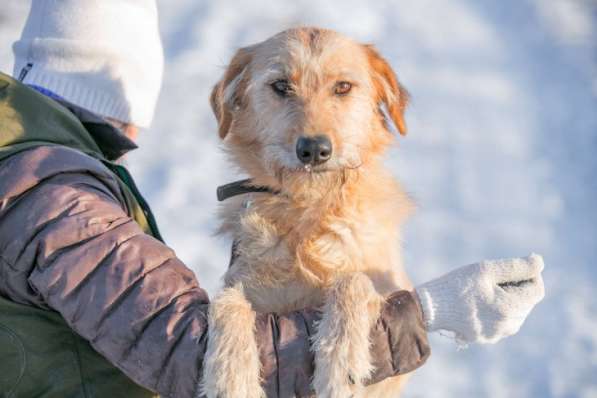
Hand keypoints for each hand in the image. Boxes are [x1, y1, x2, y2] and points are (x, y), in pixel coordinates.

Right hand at [415, 254, 544, 343]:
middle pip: (528, 301)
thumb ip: (516, 266)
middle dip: (516, 287)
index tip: (508, 268)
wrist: (430, 308)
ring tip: (483, 290)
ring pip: (517, 312)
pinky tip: (479, 302)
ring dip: (508, 298)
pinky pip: (504, 321)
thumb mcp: (486, 270)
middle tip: (491, 278)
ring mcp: (498, 335)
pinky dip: (498, 309)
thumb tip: (539, 262)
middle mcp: (508, 326)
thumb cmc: (457, 285)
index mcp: (509, 308)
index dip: (528, 275)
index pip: (537, 289)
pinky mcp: (488, 338)